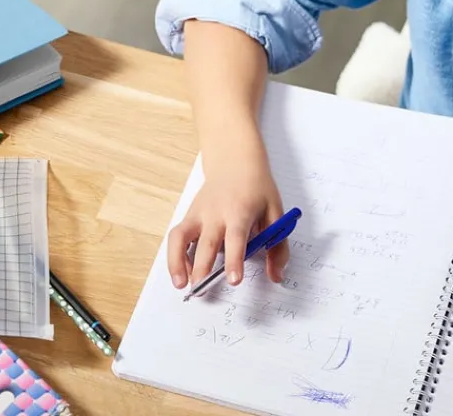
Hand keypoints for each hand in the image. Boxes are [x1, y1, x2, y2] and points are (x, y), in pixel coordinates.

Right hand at [166, 139, 289, 290]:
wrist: (235, 161)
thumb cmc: (257, 188)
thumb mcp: (276, 212)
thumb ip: (278, 246)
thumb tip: (276, 277)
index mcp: (241, 210)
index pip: (236, 237)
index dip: (235, 259)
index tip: (234, 280)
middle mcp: (216, 212)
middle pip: (207, 242)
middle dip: (203, 268)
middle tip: (202, 291)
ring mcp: (199, 213)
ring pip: (182, 238)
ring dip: (179, 262)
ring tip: (182, 285)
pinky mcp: (189, 215)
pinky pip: (176, 236)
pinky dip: (174, 255)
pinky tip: (180, 273)